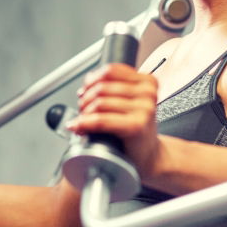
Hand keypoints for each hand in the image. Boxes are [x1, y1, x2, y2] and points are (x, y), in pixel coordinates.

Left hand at [67, 63, 161, 178]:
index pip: (110, 71)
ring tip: (82, 121)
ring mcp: (144, 109)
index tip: (85, 90)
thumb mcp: (128, 101)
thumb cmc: (135, 129)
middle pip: (102, 87)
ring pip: (99, 103)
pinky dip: (86, 123)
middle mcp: (148, 93)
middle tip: (82, 109)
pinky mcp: (136, 126)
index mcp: (147, 82)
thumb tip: (88, 79)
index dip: (92, 80)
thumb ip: (112, 86)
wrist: (148, 155)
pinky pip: (101, 120)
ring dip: (84, 113)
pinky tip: (79, 127)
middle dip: (85, 99)